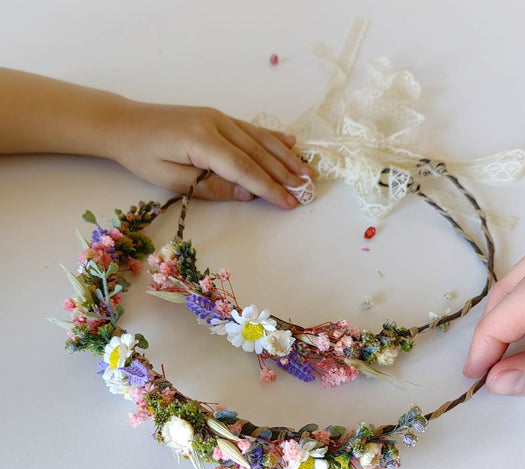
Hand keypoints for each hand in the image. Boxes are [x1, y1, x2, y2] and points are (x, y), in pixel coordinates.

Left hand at [114, 102, 310, 208]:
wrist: (124, 123)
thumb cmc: (143, 155)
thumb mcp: (172, 180)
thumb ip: (212, 186)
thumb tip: (248, 193)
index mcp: (201, 141)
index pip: (244, 168)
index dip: (269, 187)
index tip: (289, 202)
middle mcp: (216, 124)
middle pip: (258, 154)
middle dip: (284, 175)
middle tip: (306, 192)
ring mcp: (219, 117)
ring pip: (260, 139)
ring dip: (285, 157)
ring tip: (306, 172)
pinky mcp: (218, 116)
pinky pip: (251, 128)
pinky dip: (272, 138)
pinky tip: (290, 143)